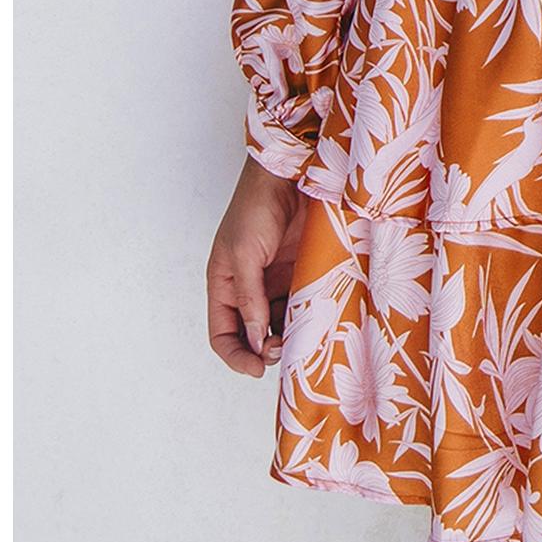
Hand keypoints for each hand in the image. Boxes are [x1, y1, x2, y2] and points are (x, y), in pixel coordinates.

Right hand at [206, 156, 308, 378]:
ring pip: (280, 322)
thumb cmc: (256, 208)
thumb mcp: (244, 254)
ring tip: (303, 338)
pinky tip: (318, 321)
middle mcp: (249, 288)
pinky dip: (308, 316)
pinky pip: (303, 302)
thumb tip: (256, 340)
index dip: (236, 356)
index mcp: (224, 285)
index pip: (222, 334)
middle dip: (265, 350)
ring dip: (289, 335)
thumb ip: (249, 298)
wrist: (291, 174)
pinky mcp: (301, 270)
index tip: (257, 368)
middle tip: (284, 350)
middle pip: (253, 334)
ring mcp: (276, 280)